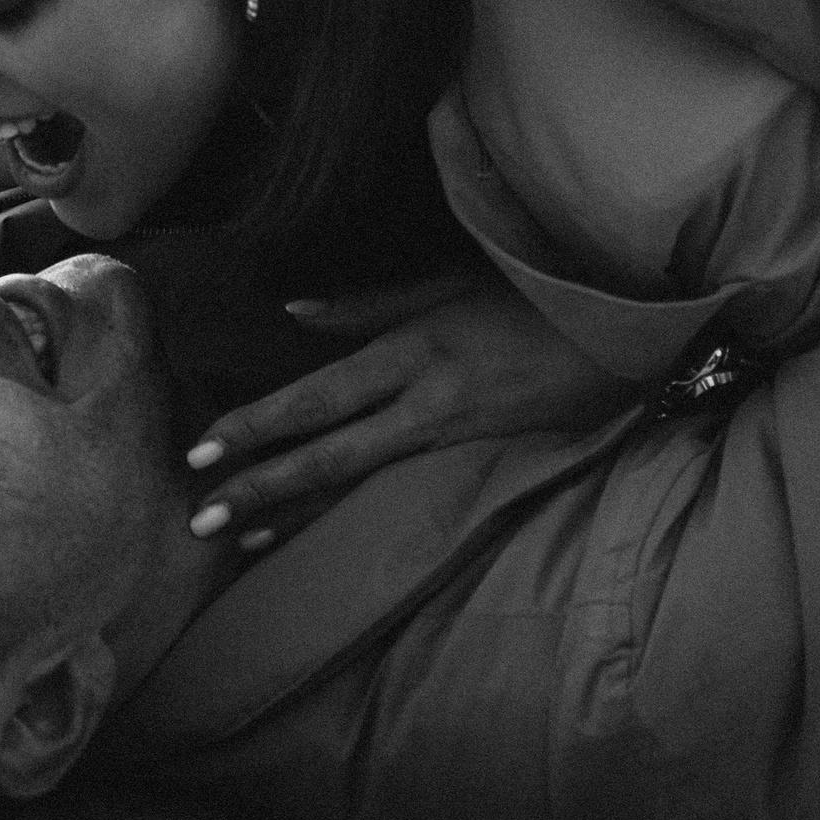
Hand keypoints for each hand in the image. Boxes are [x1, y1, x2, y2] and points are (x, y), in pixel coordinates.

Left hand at [183, 271, 629, 547]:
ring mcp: (452, 437)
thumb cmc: (528, 294)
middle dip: (261, 485)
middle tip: (199, 519)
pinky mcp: (473, 457)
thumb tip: (293, 312)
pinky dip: (344, 509)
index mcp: (414, 349)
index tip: (202, 451)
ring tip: (238, 536)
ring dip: (294, 509)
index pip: (318, 396)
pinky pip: (392, 486)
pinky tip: (306, 528)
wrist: (620, 334)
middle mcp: (426, 401)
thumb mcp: (445, 283)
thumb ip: (367, 305)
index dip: (258, 426)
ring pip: (357, 480)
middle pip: (330, 453)